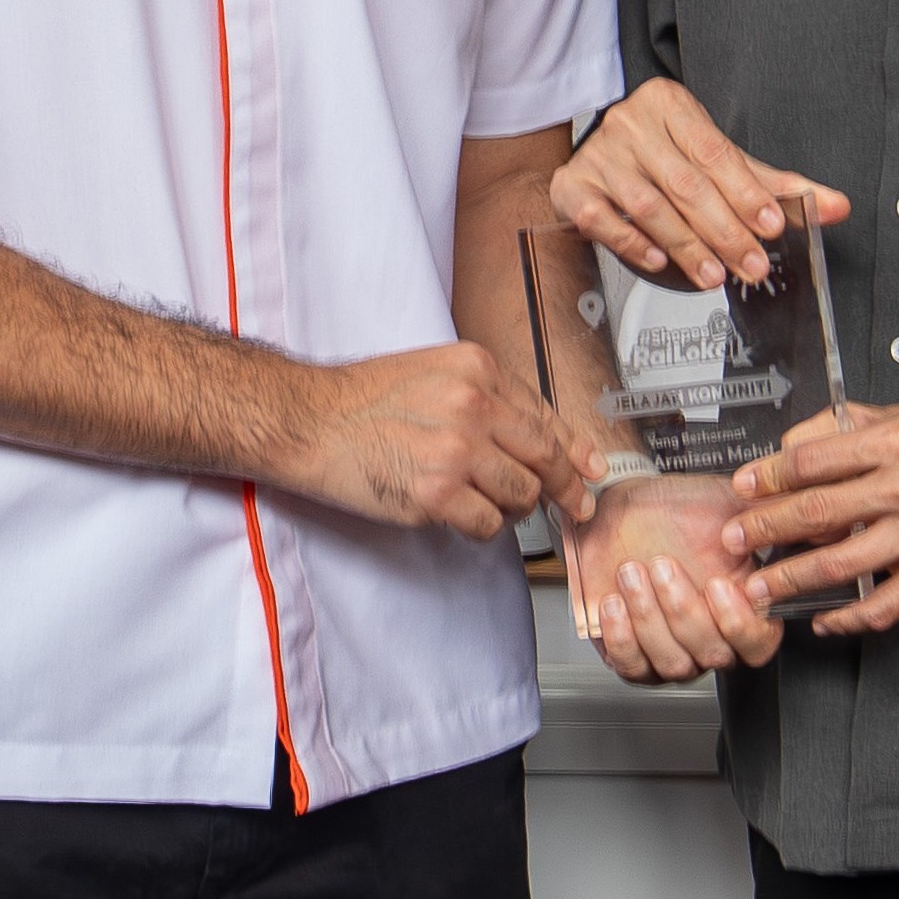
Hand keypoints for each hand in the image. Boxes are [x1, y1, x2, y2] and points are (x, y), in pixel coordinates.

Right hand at [276, 342, 563, 537]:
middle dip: (568, 487)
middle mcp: (475, 406)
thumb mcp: (435, 373)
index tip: (591, 469)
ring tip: (490, 504)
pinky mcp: (435, 494)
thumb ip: (487, 398)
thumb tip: (538, 437)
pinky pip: (488, 524)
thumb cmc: (362, 399)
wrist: (307, 420)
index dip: (575, 449)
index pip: (546, 415)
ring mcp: (456, 451)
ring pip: (522, 495)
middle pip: (546, 457)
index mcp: (479, 370)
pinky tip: (463, 518)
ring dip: (514, 508)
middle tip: (577, 506)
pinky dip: (483, 528)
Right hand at [552, 78, 852, 289]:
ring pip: (649, 206)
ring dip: (686, 245)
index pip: (715, 154)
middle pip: (686, 184)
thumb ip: (776, 186)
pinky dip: (632, 242)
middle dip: (724, 230)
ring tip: (715, 274)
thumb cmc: (669, 156)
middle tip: (752, 264)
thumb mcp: (721, 163)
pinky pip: (602, 219)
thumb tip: (837, 207)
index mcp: (670, 104)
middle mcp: (631, 123)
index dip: (746, 192)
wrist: (601, 151)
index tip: (772, 226)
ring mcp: (599, 154)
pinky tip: (658, 261)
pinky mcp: (573, 187)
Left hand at [564, 474, 781, 679]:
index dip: (740, 623)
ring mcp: (674, 653)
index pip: (758, 643)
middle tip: (662, 565)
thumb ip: (761, 519)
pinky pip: (632, 667)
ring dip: (649, 618)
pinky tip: (613, 604)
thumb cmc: (676, 509)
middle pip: (713, 654)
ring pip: (674, 663)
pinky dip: (622, 638)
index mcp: (744, 608)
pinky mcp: (634, 658)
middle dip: (682, 609)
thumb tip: (785, 517)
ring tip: (631, 574)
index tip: (717, 584)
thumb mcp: (727, 505)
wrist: (623, 511)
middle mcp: (712, 639)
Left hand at [724, 398, 898, 631]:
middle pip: (815, 513)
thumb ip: (854, 427)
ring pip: (839, 565)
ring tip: (758, 587)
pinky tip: (824, 620)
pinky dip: (848, 618)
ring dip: (790, 579)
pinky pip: (885, 605)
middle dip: (764, 528)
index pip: (812, 461)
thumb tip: (799, 447)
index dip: (768, 475)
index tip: (744, 485)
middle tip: (733, 538)